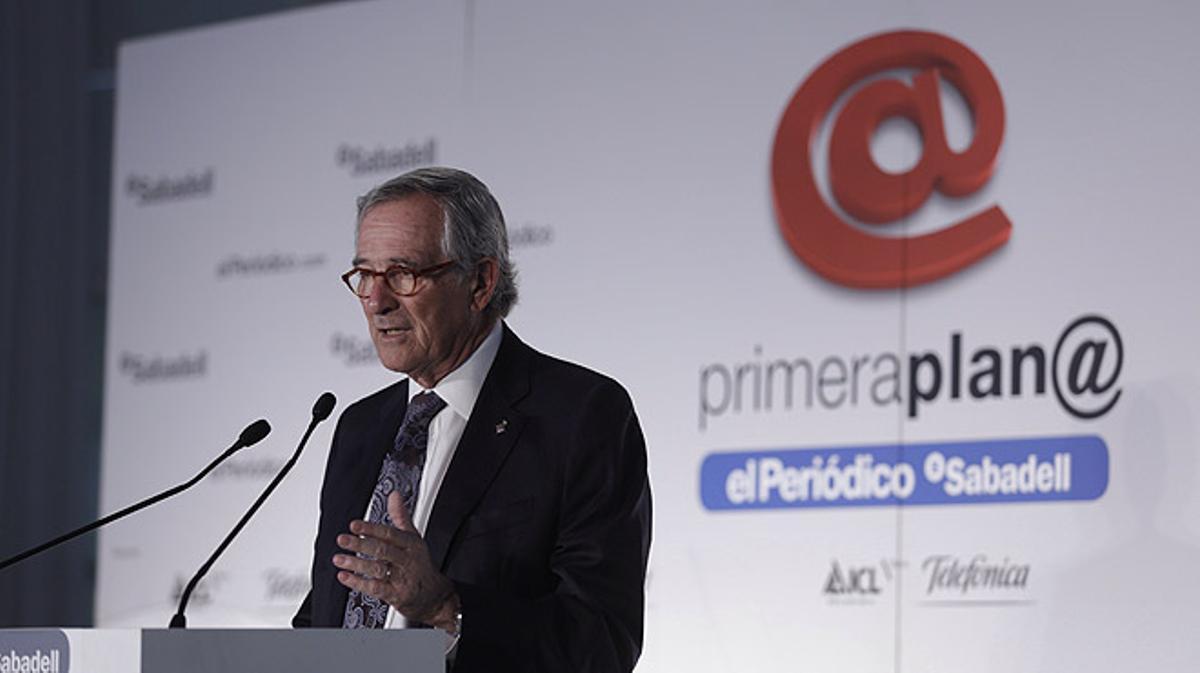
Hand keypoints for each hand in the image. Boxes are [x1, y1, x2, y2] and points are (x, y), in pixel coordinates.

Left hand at [333, 491, 459, 631]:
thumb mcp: (414, 538)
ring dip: (356, 563)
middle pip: (383, 550)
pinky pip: (375, 588)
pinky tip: (345, 576)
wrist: (435, 596)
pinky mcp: (397, 595)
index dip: (371, 529)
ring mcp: (402, 579)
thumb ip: (401, 517)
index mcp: (411, 544)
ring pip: (378, 569)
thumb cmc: (420, 564)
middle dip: (361, 544)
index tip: (354, 525)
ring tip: (339, 558)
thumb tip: (394, 495)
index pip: (390, 534)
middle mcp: (407, 560)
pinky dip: (358, 583)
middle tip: (342, 539)